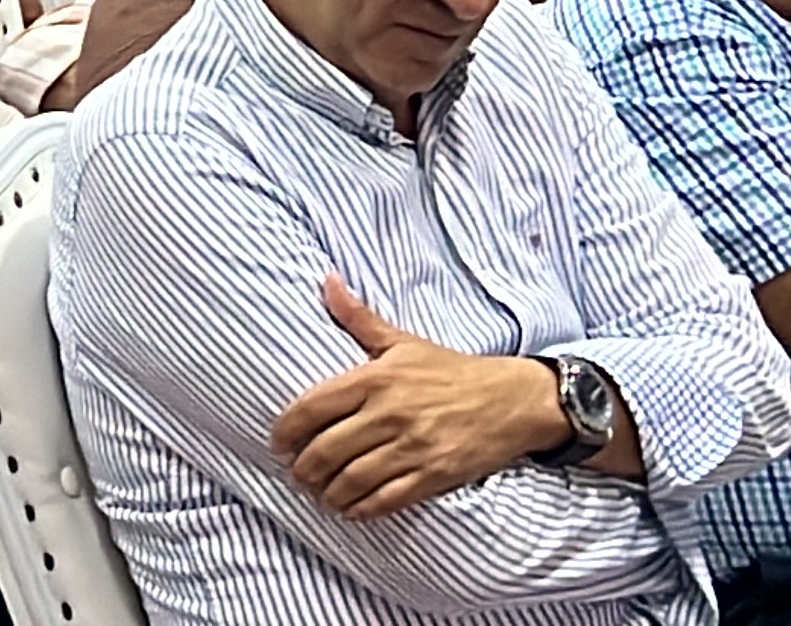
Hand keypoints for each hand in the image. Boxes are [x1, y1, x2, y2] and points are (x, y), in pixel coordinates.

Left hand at [270, 276, 559, 518]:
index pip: (313, 407)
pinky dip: (361, 508)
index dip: (286, 430)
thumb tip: (328, 281)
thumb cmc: (452, 371)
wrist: (512, 400)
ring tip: (321, 493)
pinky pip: (385, 499)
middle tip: (298, 474)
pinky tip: (351, 507)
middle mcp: (389, 413)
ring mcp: (412, 447)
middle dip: (303, 469)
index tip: (278, 443)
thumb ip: (359, 318)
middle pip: (326, 450)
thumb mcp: (404, 341)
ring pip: (351, 479)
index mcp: (375, 378)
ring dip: (328, 493)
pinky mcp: (433, 475)